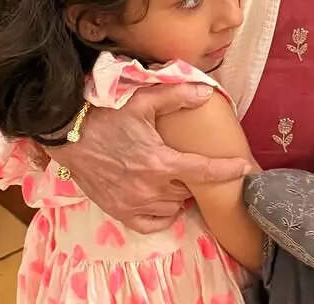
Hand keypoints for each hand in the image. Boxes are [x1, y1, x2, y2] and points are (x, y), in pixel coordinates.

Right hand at [44, 84, 250, 233]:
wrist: (69, 133)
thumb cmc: (106, 115)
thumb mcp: (142, 100)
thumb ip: (176, 95)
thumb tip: (205, 91)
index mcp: (159, 160)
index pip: (202, 170)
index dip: (226, 170)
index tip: (244, 168)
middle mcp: (149, 187)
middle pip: (186, 190)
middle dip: (191, 177)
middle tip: (185, 160)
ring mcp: (133, 203)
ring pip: (172, 207)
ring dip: (176, 193)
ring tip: (171, 175)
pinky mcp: (119, 212)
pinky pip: (151, 223)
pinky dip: (161, 213)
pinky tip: (160, 198)